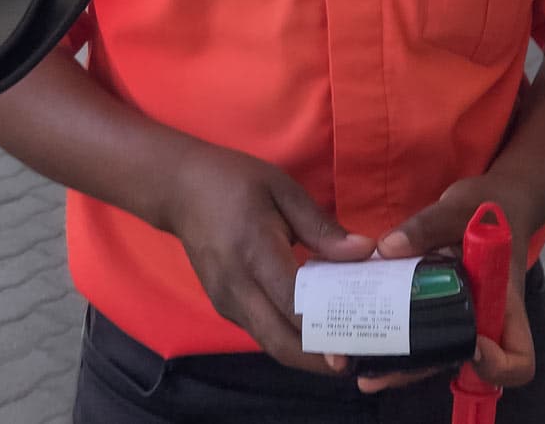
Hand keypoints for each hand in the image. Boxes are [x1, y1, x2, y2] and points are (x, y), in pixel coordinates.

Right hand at [157, 143, 373, 373]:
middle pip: (280, 340)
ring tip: (342, 353)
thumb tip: (365, 252)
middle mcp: (237, 286)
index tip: (358, 342)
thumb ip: (321, 227)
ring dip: (305, 355)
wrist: (179, 189)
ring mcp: (226, 301)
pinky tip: (313, 333)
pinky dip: (288, 340)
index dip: (325, 328)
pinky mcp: (223, 306)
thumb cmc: (234, 181)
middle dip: (318, 359)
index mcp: (255, 252)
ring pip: (270, 343)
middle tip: (356, 363)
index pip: (293, 303)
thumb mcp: (282, 189)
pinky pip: (260, 332)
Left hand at [355, 175, 538, 394]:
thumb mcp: (462, 209)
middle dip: (416, 372)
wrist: (492, 204)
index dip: (498, 366)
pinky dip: (389, 334)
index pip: (518, 360)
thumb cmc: (491, 208)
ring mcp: (457, 317)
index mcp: (504, 305)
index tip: (472, 346)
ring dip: (395, 362)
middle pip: (458, 364)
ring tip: (353, 363)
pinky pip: (414, 329)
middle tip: (373, 376)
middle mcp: (481, 321)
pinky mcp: (434, 307)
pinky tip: (354, 332)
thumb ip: (428, 226)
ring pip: (430, 353)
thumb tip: (387, 248)